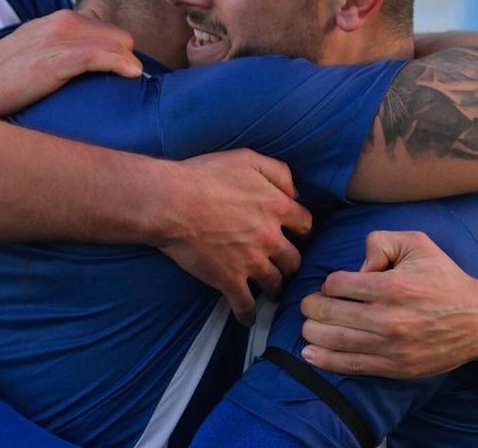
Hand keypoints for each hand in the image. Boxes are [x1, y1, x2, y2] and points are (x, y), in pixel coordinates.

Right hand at [0, 10, 142, 117]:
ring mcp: (59, 39)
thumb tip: (81, 68)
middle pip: (118, 35)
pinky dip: (122, 65)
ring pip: (117, 42)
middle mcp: (60, 22)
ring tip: (130, 83)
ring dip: (129, 62)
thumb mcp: (30, 56)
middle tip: (125, 84)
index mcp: (55, 21)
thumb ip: (56, 53)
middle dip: (126, 58)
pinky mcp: (57, 61)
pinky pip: (102, 56)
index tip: (119, 73)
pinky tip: (131, 75)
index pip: (104, 29)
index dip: (114, 51)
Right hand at [161, 149, 311, 325]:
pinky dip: (249, 315)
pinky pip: (246, 306)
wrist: (171, 202)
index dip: (301, 231)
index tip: (296, 235)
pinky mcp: (229, 280)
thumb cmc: (204, 176)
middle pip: (295, 260)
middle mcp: (270, 238)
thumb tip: (295, 191)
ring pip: (276, 284)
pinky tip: (248, 318)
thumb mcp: (247, 158)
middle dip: (290, 263)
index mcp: (277, 207)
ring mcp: (251, 262)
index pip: (306, 225)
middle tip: (283, 264)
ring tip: (271, 290)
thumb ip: (279, 172)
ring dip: (275, 288)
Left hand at [299, 230, 477, 377]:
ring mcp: (392, 347)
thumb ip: (379, 241)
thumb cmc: (443, 278)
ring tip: (309, 324)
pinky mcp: (396, 367)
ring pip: (334, 340)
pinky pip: (351, 366)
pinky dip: (324, 360)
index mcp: (394, 286)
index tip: (334, 285)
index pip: (337, 284)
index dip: (329, 283)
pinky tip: (309, 353)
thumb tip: (356, 266)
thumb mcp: (416, 243)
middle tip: (309, 304)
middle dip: (312, 306)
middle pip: (328, 312)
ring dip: (312, 331)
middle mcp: (390, 318)